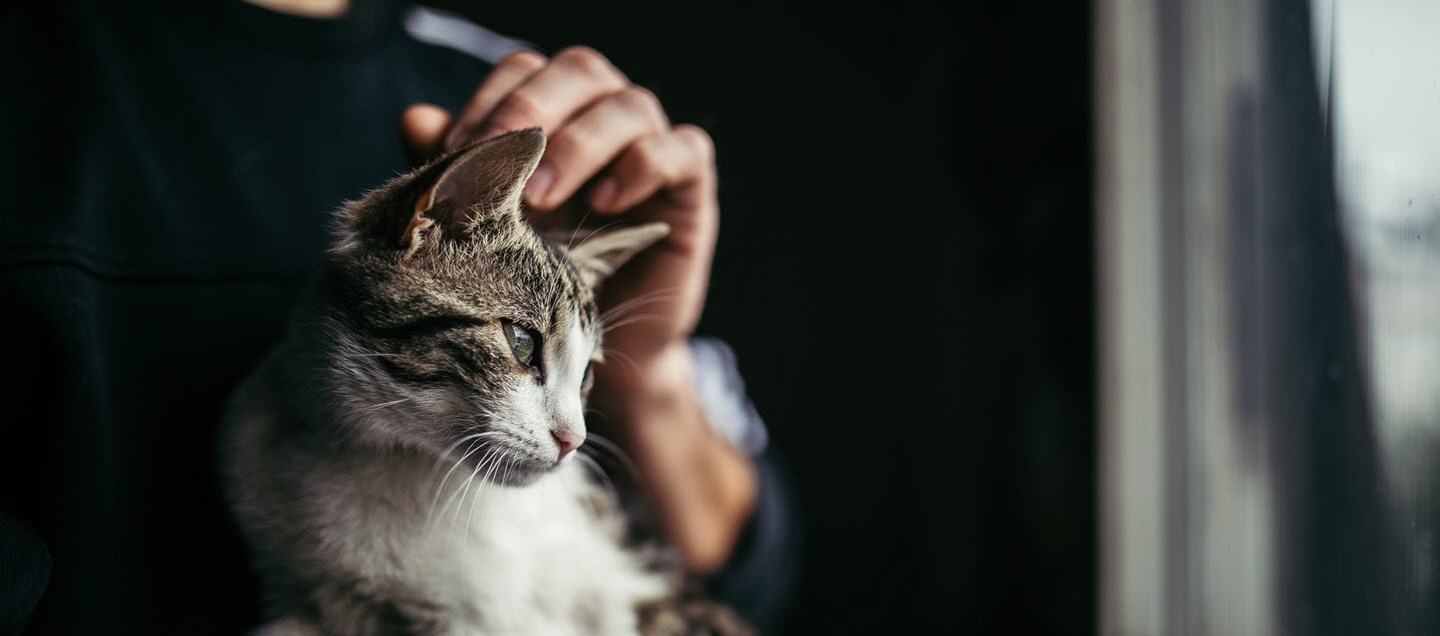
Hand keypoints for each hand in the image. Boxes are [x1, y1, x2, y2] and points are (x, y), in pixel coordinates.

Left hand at [401, 47, 751, 572]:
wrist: (598, 356)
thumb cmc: (537, 286)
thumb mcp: (487, 234)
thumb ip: (459, 178)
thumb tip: (415, 120)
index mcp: (552, 114)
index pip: (525, 69)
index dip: (493, 98)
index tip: (458, 149)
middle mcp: (603, 118)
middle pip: (581, 71)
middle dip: (534, 110)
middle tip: (499, 162)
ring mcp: (652, 147)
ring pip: (631, 106)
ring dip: (581, 144)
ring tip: (542, 198)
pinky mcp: (690, 186)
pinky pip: (684, 149)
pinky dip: (644, 166)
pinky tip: (607, 204)